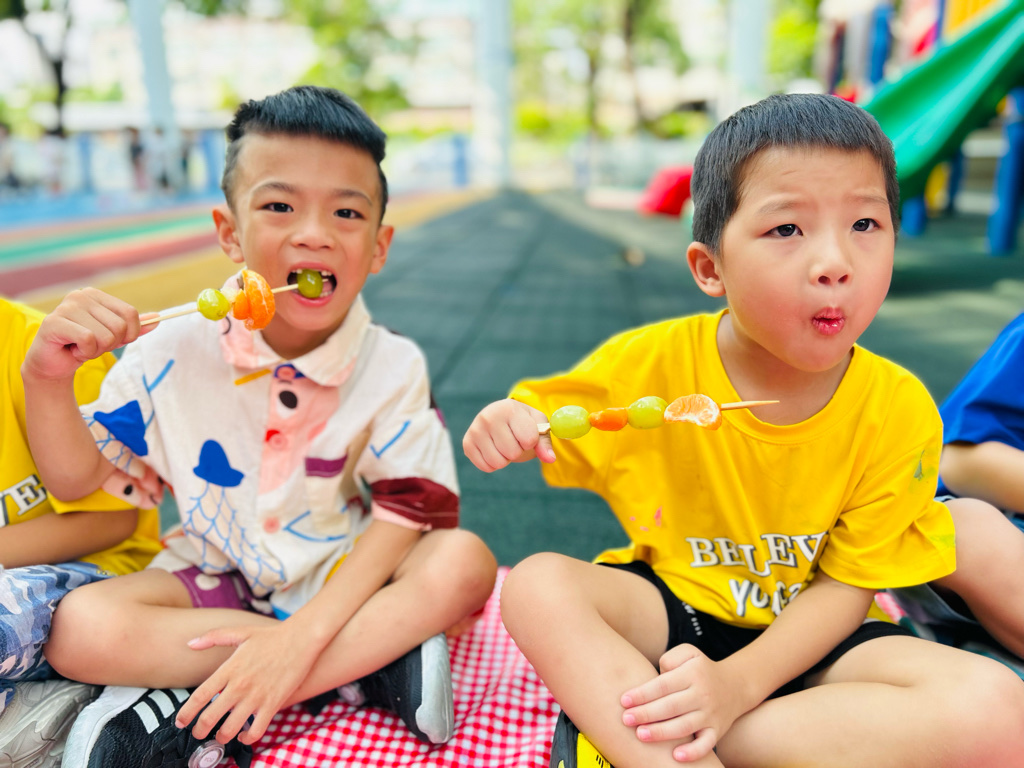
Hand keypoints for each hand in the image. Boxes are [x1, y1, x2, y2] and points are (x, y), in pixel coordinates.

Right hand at [22, 288, 148, 382]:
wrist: (54, 363)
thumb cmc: (83, 346)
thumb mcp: (113, 337)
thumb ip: (134, 328)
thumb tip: (158, 318)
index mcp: (96, 295)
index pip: (131, 314)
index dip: (129, 334)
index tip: (113, 340)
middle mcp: (80, 296)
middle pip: (119, 326)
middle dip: (110, 345)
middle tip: (91, 345)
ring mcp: (65, 307)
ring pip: (105, 336)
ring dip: (96, 350)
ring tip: (80, 347)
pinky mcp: (54, 322)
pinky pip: (88, 341)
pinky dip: (85, 352)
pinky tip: (72, 349)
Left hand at [175, 623, 320, 745]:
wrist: (302, 638)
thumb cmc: (270, 636)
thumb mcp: (239, 632)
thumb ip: (213, 637)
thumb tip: (190, 643)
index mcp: (229, 669)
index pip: (200, 696)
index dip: (186, 713)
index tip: (181, 722)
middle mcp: (240, 685)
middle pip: (210, 717)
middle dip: (199, 731)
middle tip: (197, 734)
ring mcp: (256, 697)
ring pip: (230, 729)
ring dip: (221, 738)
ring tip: (220, 737)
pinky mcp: (273, 704)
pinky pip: (256, 731)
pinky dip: (247, 739)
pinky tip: (244, 736)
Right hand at [462, 398, 554, 471]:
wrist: (502, 416)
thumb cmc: (523, 422)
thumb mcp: (538, 426)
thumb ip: (544, 443)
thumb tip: (550, 459)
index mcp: (509, 408)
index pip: (529, 439)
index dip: (531, 442)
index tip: (526, 433)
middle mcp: (488, 417)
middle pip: (513, 453)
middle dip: (517, 451)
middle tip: (514, 439)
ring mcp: (475, 430)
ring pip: (498, 463)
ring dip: (505, 459)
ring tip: (504, 444)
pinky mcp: (467, 444)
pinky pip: (486, 467)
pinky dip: (493, 464)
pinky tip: (493, 449)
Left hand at [620, 644, 745, 761]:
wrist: (736, 685)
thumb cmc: (700, 669)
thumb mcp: (688, 653)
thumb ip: (670, 659)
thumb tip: (656, 676)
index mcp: (692, 673)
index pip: (663, 685)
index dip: (642, 693)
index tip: (624, 700)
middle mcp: (702, 694)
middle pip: (670, 706)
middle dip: (646, 714)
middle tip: (625, 719)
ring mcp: (710, 714)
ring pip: (684, 726)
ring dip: (661, 732)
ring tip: (640, 735)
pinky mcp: (717, 731)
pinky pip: (706, 744)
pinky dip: (693, 752)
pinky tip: (676, 756)